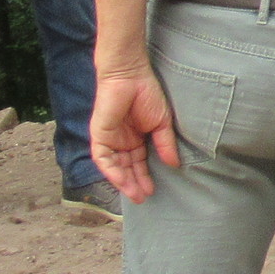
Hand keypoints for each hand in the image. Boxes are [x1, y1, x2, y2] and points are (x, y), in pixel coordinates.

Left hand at [88, 66, 178, 202]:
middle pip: (126, 168)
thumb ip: (165, 144)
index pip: (139, 163)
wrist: (130, 75)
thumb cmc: (147, 93)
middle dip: (134, 183)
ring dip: (123, 181)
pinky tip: (122, 181)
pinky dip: (111, 171)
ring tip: (135, 194)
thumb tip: (174, 164)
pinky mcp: (99, 135)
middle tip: (143, 198)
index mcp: (135, 137)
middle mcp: (122, 141)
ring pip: (114, 166)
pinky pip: (103, 158)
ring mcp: (110, 138)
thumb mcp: (162, 123)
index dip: (145, 177)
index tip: (153, 190)